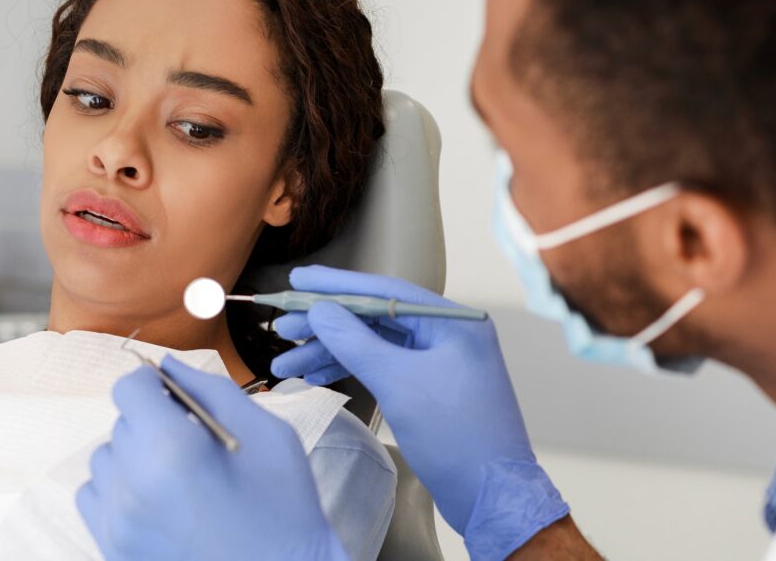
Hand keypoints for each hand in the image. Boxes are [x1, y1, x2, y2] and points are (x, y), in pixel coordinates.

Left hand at [76, 357, 348, 560]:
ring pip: (105, 460)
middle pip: (121, 424)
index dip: (152, 384)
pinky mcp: (113, 551)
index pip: (129, 389)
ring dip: (134, 456)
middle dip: (153, 422)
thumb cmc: (284, 508)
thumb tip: (168, 365)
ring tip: (177, 476)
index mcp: (171, 449)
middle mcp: (132, 486)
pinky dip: (117, 490)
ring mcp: (117, 525)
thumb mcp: (266, 433)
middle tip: (194, 445)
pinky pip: (93, 498)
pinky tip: (155, 499)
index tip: (175, 395)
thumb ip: (210, 390)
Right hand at [272, 266, 568, 559]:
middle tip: (283, 327)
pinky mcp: (429, 387)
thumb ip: (356, 342)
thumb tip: (320, 310)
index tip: (298, 277)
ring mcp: (438, 361)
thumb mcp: (399, 383)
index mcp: (452, 321)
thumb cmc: (455, 435)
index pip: (384, 291)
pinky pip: (382, 366)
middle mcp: (447, 333)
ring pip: (374, 345)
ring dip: (330, 352)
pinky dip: (350, 370)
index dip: (336, 285)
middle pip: (374, 318)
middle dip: (326, 324)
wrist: (492, 497)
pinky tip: (316, 376)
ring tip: (286, 363)